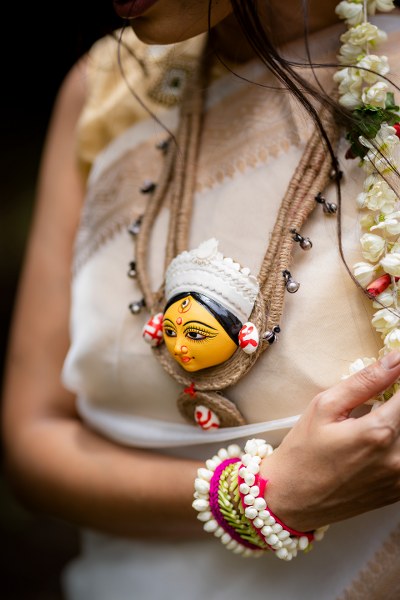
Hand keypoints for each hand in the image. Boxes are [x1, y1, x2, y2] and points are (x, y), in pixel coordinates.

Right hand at [260, 351, 399, 531]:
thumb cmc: (302, 452)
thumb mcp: (324, 406)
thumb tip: (395, 360)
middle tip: (379, 399)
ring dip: (397, 422)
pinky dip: (396, 441)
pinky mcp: (399, 491)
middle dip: (397, 401)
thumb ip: (364, 381)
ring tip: (376, 418)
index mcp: (378, 432)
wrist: (291, 500)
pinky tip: (376, 439)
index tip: (395, 371)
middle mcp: (397, 458)